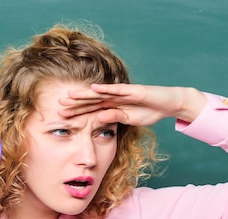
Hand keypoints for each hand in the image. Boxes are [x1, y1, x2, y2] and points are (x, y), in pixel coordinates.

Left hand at [58, 84, 207, 124]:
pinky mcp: (133, 91)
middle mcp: (114, 98)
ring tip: (70, 95)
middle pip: (91, 101)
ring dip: (85, 95)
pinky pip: (117, 90)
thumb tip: (98, 120)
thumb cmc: (150, 111)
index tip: (61, 116)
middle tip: (58, 105)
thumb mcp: (129, 120)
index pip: (91, 110)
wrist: (169, 104)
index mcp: (112, 106)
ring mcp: (123, 93)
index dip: (77, 112)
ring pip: (100, 94)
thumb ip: (114, 119)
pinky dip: (105, 89)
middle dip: (75, 103)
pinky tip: (93, 88)